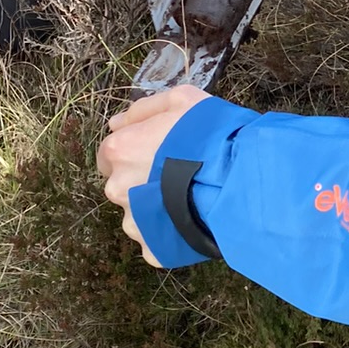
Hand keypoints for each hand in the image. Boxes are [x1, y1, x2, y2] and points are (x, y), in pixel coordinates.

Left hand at [99, 83, 211, 261]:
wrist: (237, 182)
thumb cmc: (210, 136)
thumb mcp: (181, 100)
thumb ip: (143, 109)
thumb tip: (116, 123)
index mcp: (119, 151)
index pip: (110, 151)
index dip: (135, 149)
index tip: (159, 151)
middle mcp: (117, 188)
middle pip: (123, 184)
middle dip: (143, 179)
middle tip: (178, 174)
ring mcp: (134, 222)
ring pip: (139, 213)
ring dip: (157, 206)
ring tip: (189, 198)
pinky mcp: (152, 248)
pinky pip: (156, 238)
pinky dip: (170, 231)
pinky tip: (192, 219)